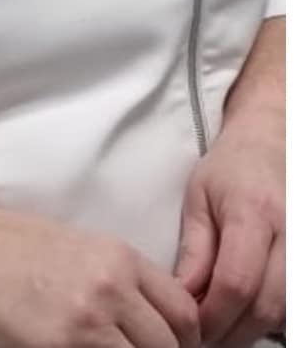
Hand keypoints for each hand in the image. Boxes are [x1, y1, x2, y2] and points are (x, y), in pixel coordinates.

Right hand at [0, 203, 199, 347]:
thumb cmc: (2, 245)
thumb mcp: (70, 243)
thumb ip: (113, 274)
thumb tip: (145, 312)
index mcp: (116, 256)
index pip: (183, 309)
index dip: (187, 338)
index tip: (179, 346)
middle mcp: (110, 288)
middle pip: (170, 344)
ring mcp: (87, 324)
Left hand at [174, 110, 284, 346]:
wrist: (273, 143)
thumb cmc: (231, 168)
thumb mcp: (199, 198)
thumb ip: (194, 250)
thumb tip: (182, 300)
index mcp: (254, 212)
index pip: (237, 282)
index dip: (212, 315)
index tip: (189, 326)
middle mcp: (291, 235)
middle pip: (265, 308)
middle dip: (230, 331)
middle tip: (200, 336)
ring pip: (284, 315)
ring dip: (250, 330)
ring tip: (220, 325)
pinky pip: (294, 308)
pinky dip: (270, 320)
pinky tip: (245, 315)